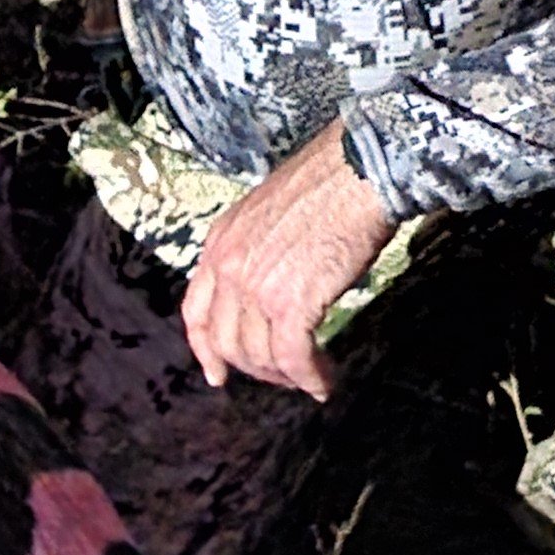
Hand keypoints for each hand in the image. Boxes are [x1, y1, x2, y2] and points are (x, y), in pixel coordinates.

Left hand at [178, 127, 395, 399]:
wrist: (358, 170)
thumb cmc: (329, 184)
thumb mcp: (267, 214)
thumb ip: (256, 251)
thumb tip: (272, 285)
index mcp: (219, 243)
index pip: (197, 311)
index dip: (205, 349)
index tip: (217, 374)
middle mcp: (229, 267)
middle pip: (226, 341)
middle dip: (254, 369)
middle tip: (283, 378)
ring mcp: (256, 286)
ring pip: (258, 354)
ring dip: (285, 377)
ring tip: (310, 380)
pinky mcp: (291, 302)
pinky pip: (292, 357)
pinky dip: (308, 378)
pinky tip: (323, 385)